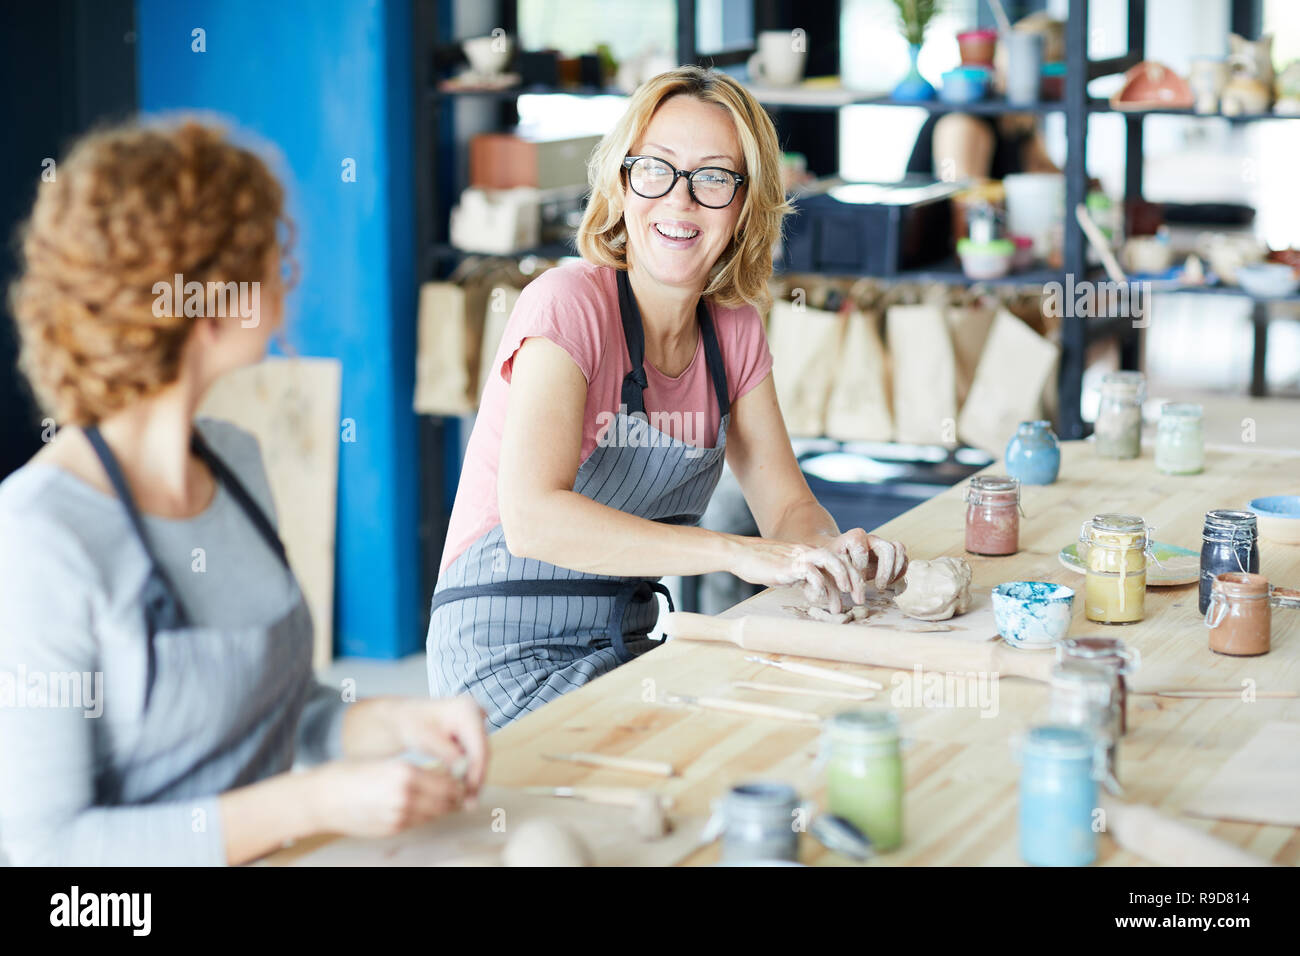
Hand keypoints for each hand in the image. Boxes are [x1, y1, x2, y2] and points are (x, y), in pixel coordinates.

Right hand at [306, 758, 467, 837]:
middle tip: (459, 791)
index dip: (458, 781)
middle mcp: (406, 796)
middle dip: (455, 797)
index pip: (447, 781)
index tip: (461, 778)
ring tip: (444, 799)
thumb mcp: (386, 763)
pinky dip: (424, 815)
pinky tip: (421, 807)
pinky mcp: (392, 829)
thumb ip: (415, 772)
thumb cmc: (351, 773)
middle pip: (446, 801)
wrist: (322, 798)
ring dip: (441, 808)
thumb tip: (440, 778)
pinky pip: (418, 822)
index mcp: (406, 772)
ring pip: (434, 814)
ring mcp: (399, 816)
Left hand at [383, 695, 488, 799]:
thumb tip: (463, 770)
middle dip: (477, 778)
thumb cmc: (412, 725)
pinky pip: (476, 758)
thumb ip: (446, 753)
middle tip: (470, 803)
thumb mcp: (426, 739)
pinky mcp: (474, 735)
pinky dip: (470, 774)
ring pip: (481, 757)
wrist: (406, 719)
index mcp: (467, 709)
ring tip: (467, 802)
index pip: (478, 745)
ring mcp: (477, 724)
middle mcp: (477, 714)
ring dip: (475, 779)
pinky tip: (464, 792)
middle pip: (483, 752)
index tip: (470, 792)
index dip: (477, 771)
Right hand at [728, 537, 855, 612]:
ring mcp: (800, 557)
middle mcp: (809, 552)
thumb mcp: (788, 571)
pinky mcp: (790, 565)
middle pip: (841, 560)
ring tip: (844, 597)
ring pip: (831, 561)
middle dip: (854, 580)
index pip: (839, 561)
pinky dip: (819, 585)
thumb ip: (803, 578)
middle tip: (859, 600)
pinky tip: (817, 597)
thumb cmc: (761, 564)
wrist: (741, 554)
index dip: (851, 577)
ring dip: (842, 579)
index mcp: (810, 553)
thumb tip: (817, 593)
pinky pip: (812, 572)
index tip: (855, 595)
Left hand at [826, 528, 908, 592]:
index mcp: (854, 537)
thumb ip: (836, 577)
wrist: (837, 558)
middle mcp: (871, 539)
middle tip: (878, 586)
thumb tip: (843, 596)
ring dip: (895, 570)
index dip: (859, 564)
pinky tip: (890, 584)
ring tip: (884, 585)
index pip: (861, 546)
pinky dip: (901, 571)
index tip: (855, 577)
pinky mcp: (890, 555)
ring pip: (899, 549)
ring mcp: (882, 545)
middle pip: (887, 548)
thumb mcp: (830, 568)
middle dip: (885, 569)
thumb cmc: (832, 564)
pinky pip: (904, 559)